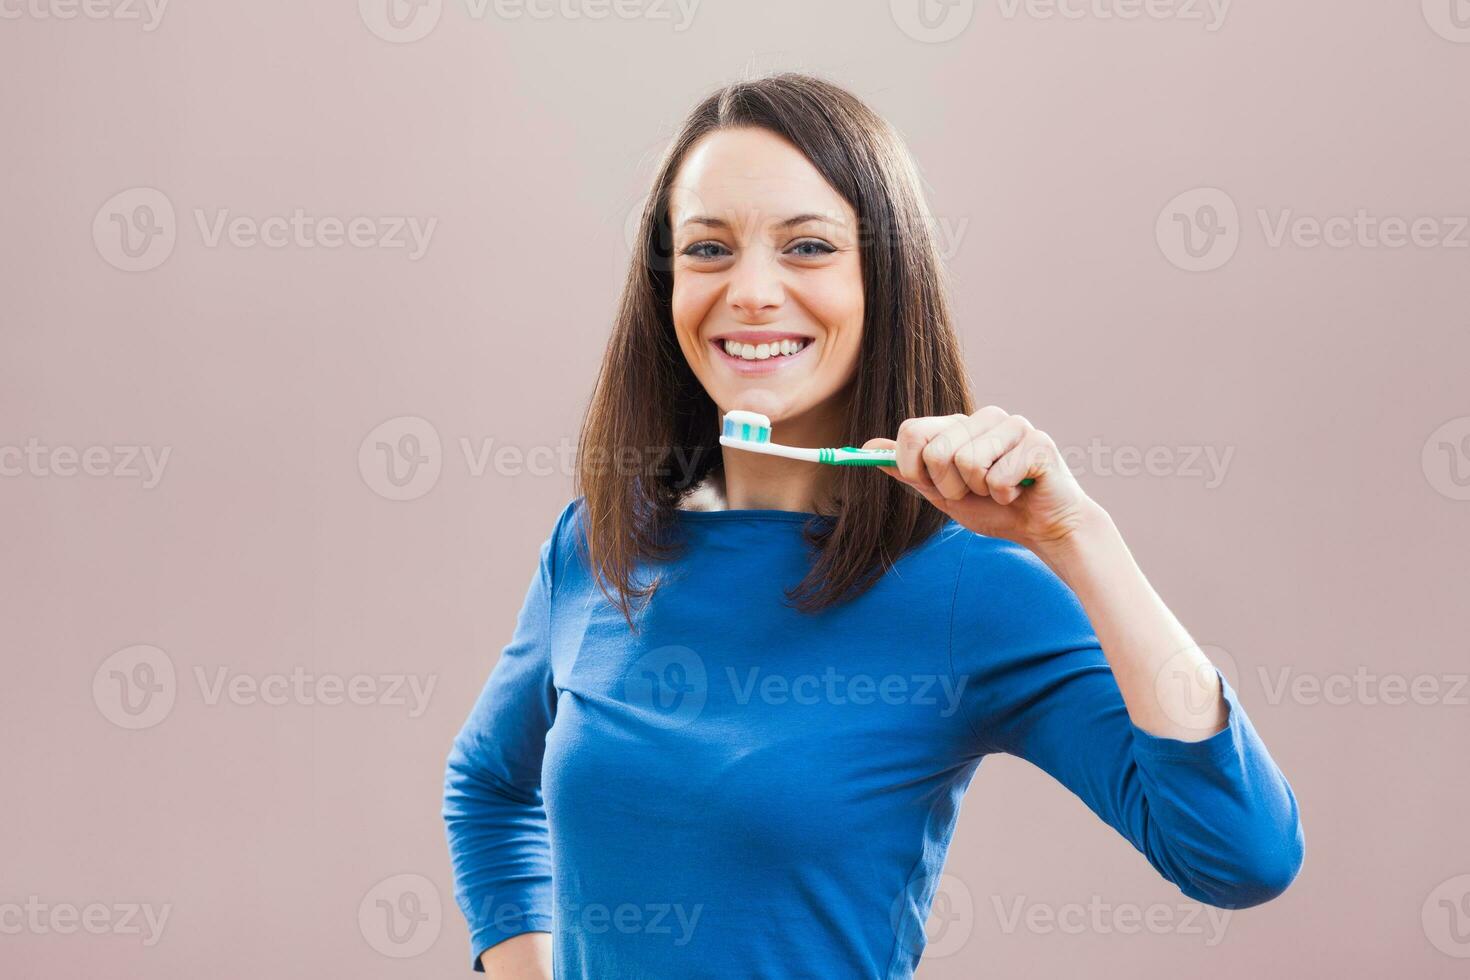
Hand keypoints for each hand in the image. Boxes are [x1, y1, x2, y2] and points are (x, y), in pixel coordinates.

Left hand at [862, 406, 1103, 551]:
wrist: (1043, 527)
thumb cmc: (994, 509)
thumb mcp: (941, 493)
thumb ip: (908, 470)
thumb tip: (867, 447)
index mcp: (958, 425)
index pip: (912, 431)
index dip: (913, 467)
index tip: (933, 484)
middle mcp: (984, 417)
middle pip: (936, 450)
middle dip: (950, 486)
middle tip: (975, 491)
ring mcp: (1014, 426)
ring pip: (967, 462)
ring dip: (980, 491)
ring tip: (1000, 490)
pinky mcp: (1038, 442)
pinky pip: (998, 477)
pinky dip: (1005, 496)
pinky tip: (1020, 491)